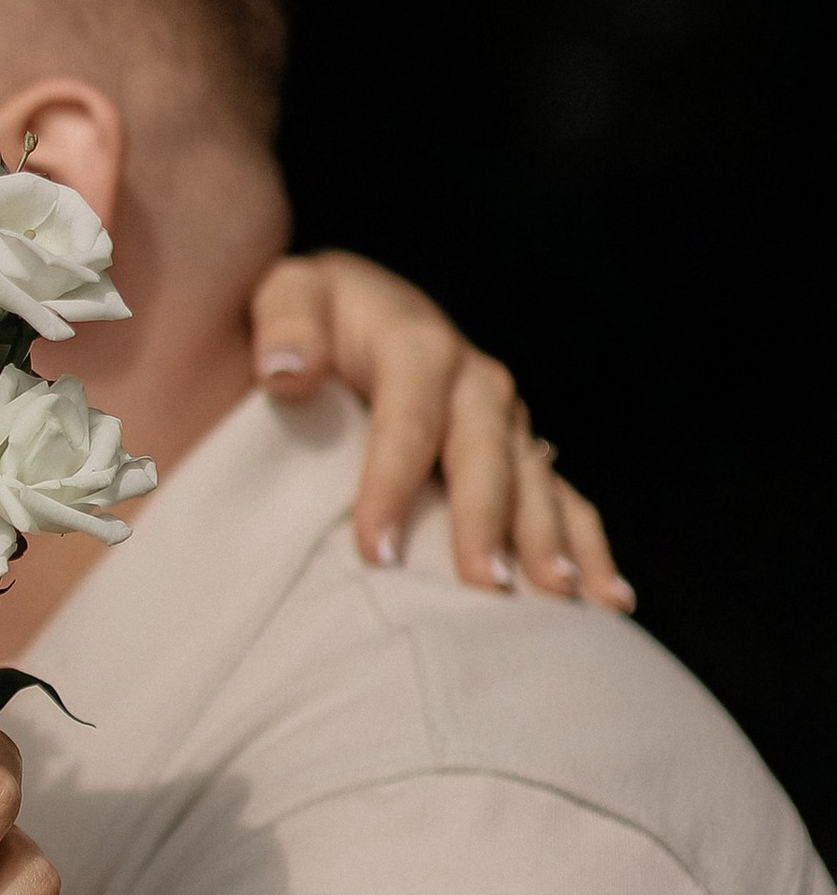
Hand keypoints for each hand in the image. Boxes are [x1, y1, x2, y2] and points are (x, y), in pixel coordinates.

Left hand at [249, 250, 632, 609]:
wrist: (358, 310)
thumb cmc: (314, 318)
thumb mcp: (288, 295)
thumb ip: (285, 325)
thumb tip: (287, 370)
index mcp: (420, 348)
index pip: (408, 423)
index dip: (394, 486)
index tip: (377, 553)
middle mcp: (477, 384)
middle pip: (487, 458)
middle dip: (487, 524)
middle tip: (483, 589)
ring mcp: (506, 420)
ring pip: (537, 482)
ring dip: (551, 541)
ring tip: (558, 598)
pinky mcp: (521, 450)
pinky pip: (564, 499)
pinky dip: (589, 547)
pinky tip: (609, 599)